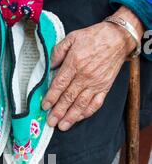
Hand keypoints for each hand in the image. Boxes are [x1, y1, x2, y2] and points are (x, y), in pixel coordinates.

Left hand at [42, 7, 143, 130]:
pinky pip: (95, 104)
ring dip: (71, 117)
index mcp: (75, 63)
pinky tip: (78, 118)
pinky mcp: (105, 87)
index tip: (44, 106)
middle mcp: (85, 76)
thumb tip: (50, 66)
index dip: (51, 97)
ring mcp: (96, 83)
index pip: (60, 84)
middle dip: (58, 112)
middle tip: (50, 122)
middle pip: (69, 98)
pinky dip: (87, 112)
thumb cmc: (93, 37)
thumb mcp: (72, 38)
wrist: (117, 38)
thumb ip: (58, 51)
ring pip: (81, 104)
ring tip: (62, 126)